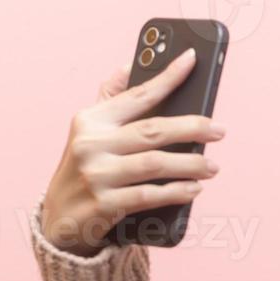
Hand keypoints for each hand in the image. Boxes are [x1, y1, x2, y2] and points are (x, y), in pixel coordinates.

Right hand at [39, 49, 225, 256]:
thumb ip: (111, 100)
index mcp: (91, 120)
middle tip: (219, 131)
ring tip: (212, 166)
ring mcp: (96, 175)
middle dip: (191, 128)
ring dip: (190, 165)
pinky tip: (194, 189)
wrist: (60, 220)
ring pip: (155, 163)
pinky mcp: (104, 204)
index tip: (191, 60)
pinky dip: (177, 192)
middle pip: (152, 130)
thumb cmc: (85, 170)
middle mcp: (91, 144)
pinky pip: (149, 195)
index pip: (136, 94)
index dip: (166, 77)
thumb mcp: (90, 132)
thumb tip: (131, 65)